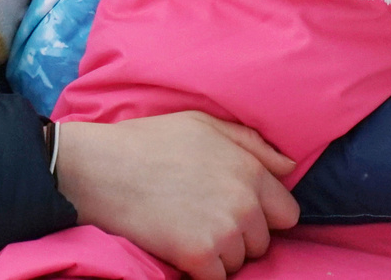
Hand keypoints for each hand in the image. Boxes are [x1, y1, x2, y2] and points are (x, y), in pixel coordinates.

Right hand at [54, 111, 298, 279]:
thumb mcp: (204, 125)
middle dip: (239, 238)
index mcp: (250, 170)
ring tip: (187, 232)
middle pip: (262, 242)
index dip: (263, 216)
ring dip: (218, 257)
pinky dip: (199, 272)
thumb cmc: (149, 143)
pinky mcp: (198, 255)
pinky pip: (215, 279)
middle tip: (204, 222)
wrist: (101, 169)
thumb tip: (289, 167)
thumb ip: (252, 145)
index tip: (237, 213)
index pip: (286, 213)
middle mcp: (244, 202)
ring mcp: (224, 231)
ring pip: (238, 263)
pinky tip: (178, 251)